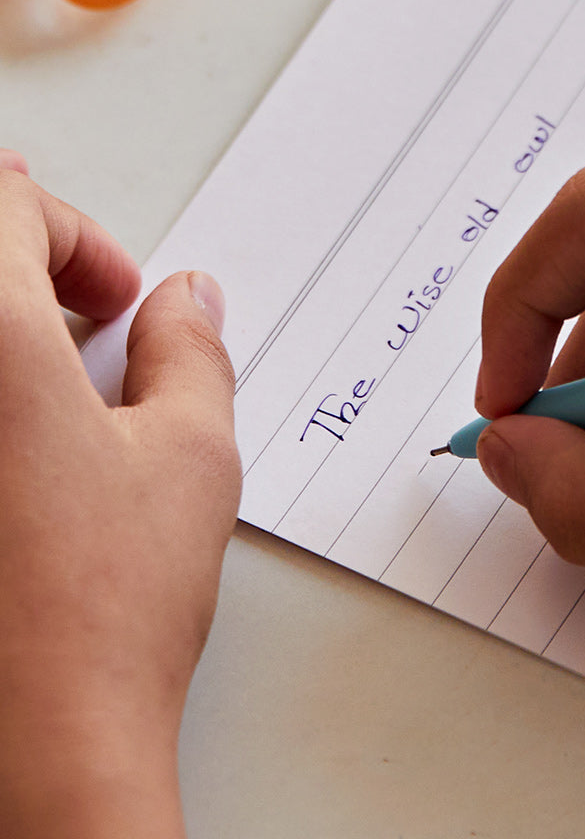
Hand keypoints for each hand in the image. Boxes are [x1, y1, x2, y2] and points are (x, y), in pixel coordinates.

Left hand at [0, 151, 239, 838]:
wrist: (34, 748)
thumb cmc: (108, 608)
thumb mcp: (192, 452)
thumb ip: (192, 349)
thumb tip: (188, 301)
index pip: (4, 208)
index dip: (74, 233)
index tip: (119, 294)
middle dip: (27, 268)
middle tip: (87, 319)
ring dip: (5, 332)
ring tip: (57, 384)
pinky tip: (24, 447)